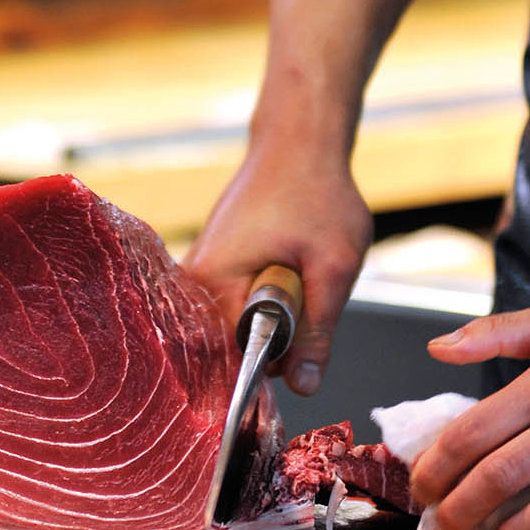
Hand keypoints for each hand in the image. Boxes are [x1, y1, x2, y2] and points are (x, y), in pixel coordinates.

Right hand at [183, 140, 371, 396]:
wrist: (300, 141)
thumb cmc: (318, 192)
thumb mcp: (335, 266)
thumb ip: (318, 331)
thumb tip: (303, 387)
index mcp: (214, 282)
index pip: (233, 360)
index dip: (273, 368)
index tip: (302, 359)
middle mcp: (194, 280)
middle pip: (233, 347)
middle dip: (276, 341)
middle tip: (308, 295)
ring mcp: (201, 272)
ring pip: (240, 326)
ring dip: (276, 318)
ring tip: (299, 273)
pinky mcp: (213, 266)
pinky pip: (238, 305)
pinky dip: (268, 300)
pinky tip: (287, 270)